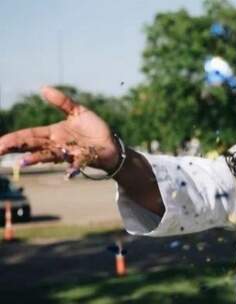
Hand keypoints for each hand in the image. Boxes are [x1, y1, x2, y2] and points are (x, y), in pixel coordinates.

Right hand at [0, 86, 119, 175]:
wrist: (111, 144)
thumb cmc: (94, 129)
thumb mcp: (78, 112)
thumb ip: (62, 102)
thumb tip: (43, 88)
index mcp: (52, 133)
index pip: (28, 135)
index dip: (14, 139)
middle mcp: (56, 145)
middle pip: (32, 146)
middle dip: (15, 149)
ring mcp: (68, 154)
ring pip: (48, 156)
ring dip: (35, 159)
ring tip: (22, 162)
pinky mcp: (82, 160)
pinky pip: (75, 164)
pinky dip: (71, 168)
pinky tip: (67, 172)